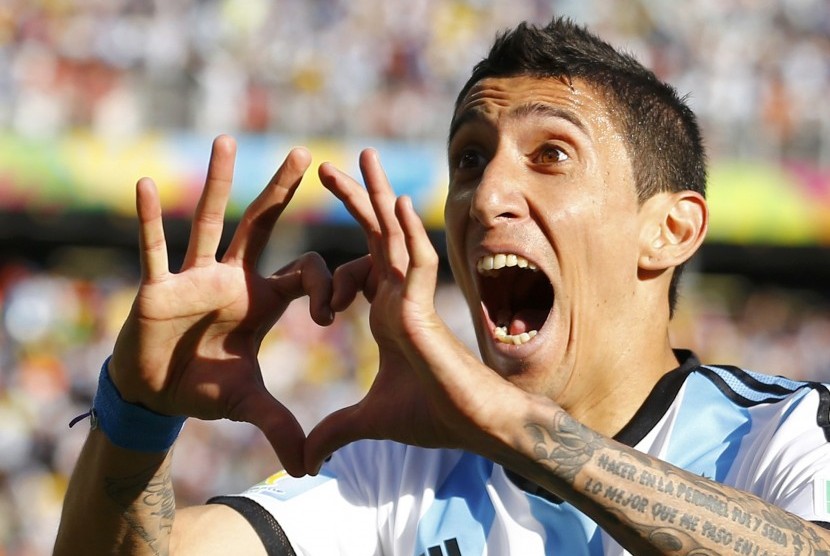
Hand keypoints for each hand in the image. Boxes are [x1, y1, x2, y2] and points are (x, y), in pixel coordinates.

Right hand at [109, 135, 332, 475]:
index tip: (332, 313)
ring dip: (216, 184)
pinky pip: (153, 250)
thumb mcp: (246, 402)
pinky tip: (142, 186)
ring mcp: (194, 278)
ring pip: (209, 223)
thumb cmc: (203, 387)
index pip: (306, 274)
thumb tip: (308, 465)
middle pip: (262, 226)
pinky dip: (146, 222)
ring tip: (225, 140)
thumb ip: (278, 422)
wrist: (156, 394)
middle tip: (303, 152)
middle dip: (281, 191)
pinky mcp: (157, 289)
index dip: (327, 285)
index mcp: (263, 299)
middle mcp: (232, 279)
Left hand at [305, 149, 521, 471]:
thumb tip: (304, 461)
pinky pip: (418, 264)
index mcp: (388, 312)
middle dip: (354, 200)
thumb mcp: (367, 420)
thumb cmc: (431, 416)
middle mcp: (401, 297)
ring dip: (379, 196)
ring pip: (396, 236)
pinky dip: (409, 234)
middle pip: (375, 236)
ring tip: (362, 156)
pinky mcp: (427, 311)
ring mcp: (414, 299)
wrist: (471, 427)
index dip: (332, 269)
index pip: (360, 268)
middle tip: (327, 167)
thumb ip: (335, 432)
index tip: (317, 295)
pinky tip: (395, 203)